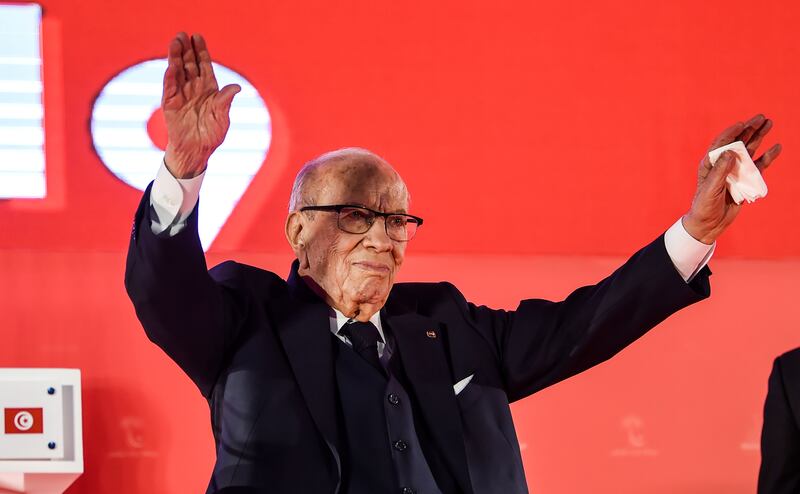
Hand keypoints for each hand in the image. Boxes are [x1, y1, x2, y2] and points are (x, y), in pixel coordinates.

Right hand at [162, 32, 240, 178]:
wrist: (197, 150)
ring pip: (177, 72)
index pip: (204, 65)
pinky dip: (170, 77)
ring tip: (174, 42)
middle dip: (186, 49)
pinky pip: (170, 88)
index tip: (197, 36)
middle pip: (189, 64)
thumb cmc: (212, 134)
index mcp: (209, 89)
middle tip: (182, 34)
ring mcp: (181, 94)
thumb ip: (226, 101)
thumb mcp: (222, 117)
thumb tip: (237, 87)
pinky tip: (171, 66)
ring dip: (175, 57)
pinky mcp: (170, 104)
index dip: (201, 51)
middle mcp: (194, 88)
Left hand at [682, 114, 781, 243]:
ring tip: (769, 123)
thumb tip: (730, 152)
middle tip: (761, 117)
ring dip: (759, 137)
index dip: (731, 132)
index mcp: (710, 163)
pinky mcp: (745, 180)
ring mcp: (735, 171)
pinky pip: (758, 167)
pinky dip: (767, 157)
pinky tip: (776, 148)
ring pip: (749, 151)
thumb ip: (720, 171)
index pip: (721, 143)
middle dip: (749, 129)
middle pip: (737, 142)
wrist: (709, 224)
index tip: (742, 124)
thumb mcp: (710, 189)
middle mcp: (723, 164)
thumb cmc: (704, 206)